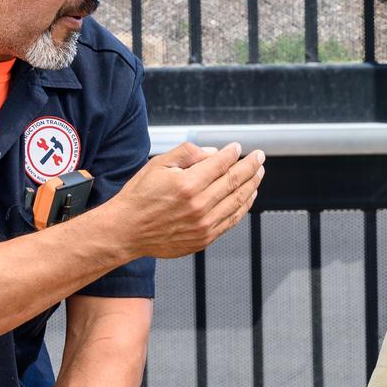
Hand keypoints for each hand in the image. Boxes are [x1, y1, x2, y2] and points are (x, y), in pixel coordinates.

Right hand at [102, 142, 264, 258]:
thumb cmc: (139, 197)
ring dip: (251, 185)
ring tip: (258, 174)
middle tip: (259, 157)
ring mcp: (203, 224)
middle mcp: (198, 205)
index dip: (233, 154)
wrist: (127, 230)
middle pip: (234, 181)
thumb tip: (213, 152)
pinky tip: (248, 196)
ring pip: (237, 201)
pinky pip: (231, 220)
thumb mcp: (158, 164)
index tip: (238, 148)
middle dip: (250, 166)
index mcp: (187, 184)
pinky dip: (243, 206)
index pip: (220, 164)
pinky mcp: (204, 238)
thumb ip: (187, 154)